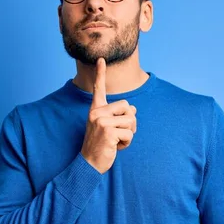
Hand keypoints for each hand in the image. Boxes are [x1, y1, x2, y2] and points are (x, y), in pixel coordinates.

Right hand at [80, 57, 136, 173]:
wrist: (90, 163)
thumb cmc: (101, 146)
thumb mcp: (109, 128)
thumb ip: (119, 116)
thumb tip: (133, 108)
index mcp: (96, 110)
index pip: (99, 89)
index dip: (100, 74)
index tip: (101, 59)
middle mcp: (97, 113)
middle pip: (128, 106)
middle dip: (130, 121)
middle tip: (119, 134)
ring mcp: (101, 121)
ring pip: (131, 120)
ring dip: (129, 134)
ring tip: (116, 141)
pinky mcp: (107, 132)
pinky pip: (129, 134)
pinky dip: (127, 143)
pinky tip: (115, 147)